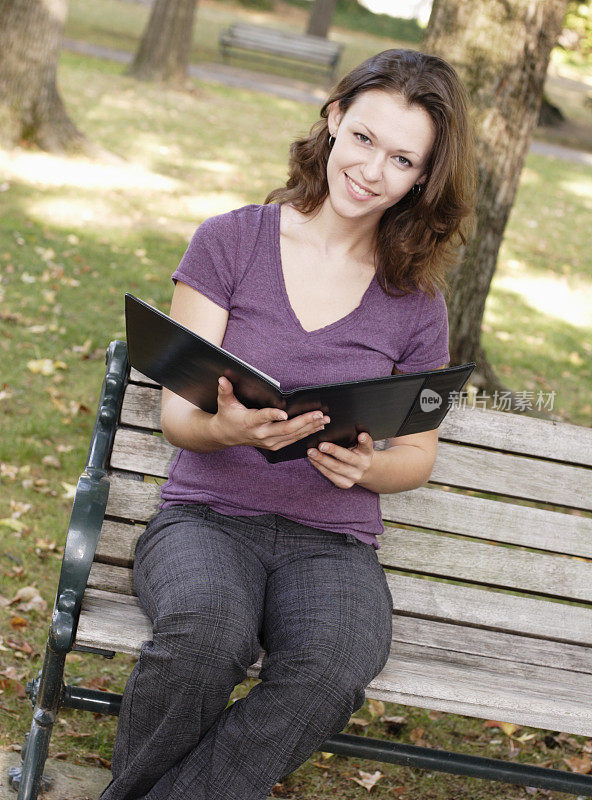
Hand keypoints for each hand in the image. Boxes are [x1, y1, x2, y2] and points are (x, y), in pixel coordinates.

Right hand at [210, 376, 329, 450]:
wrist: (225, 436)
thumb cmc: (227, 416)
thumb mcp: (224, 402)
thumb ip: (225, 390)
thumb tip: (222, 378)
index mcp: (250, 422)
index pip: (263, 418)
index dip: (273, 416)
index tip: (285, 413)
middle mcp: (261, 434)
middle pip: (286, 428)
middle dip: (304, 421)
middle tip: (320, 414)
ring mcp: (269, 442)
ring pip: (293, 435)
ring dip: (310, 427)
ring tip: (324, 420)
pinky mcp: (275, 445)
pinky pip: (293, 440)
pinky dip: (306, 433)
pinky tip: (317, 427)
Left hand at [307, 433, 373, 488]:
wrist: (363, 472)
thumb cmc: (357, 453)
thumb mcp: (360, 445)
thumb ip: (355, 436)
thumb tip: (347, 426)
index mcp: (367, 452)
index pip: (367, 445)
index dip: (364, 440)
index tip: (360, 436)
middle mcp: (362, 465)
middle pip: (347, 457)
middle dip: (333, 451)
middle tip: (321, 445)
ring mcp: (354, 476)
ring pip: (335, 468)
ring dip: (321, 460)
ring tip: (311, 452)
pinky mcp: (345, 484)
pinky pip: (330, 475)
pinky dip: (320, 467)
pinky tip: (313, 460)